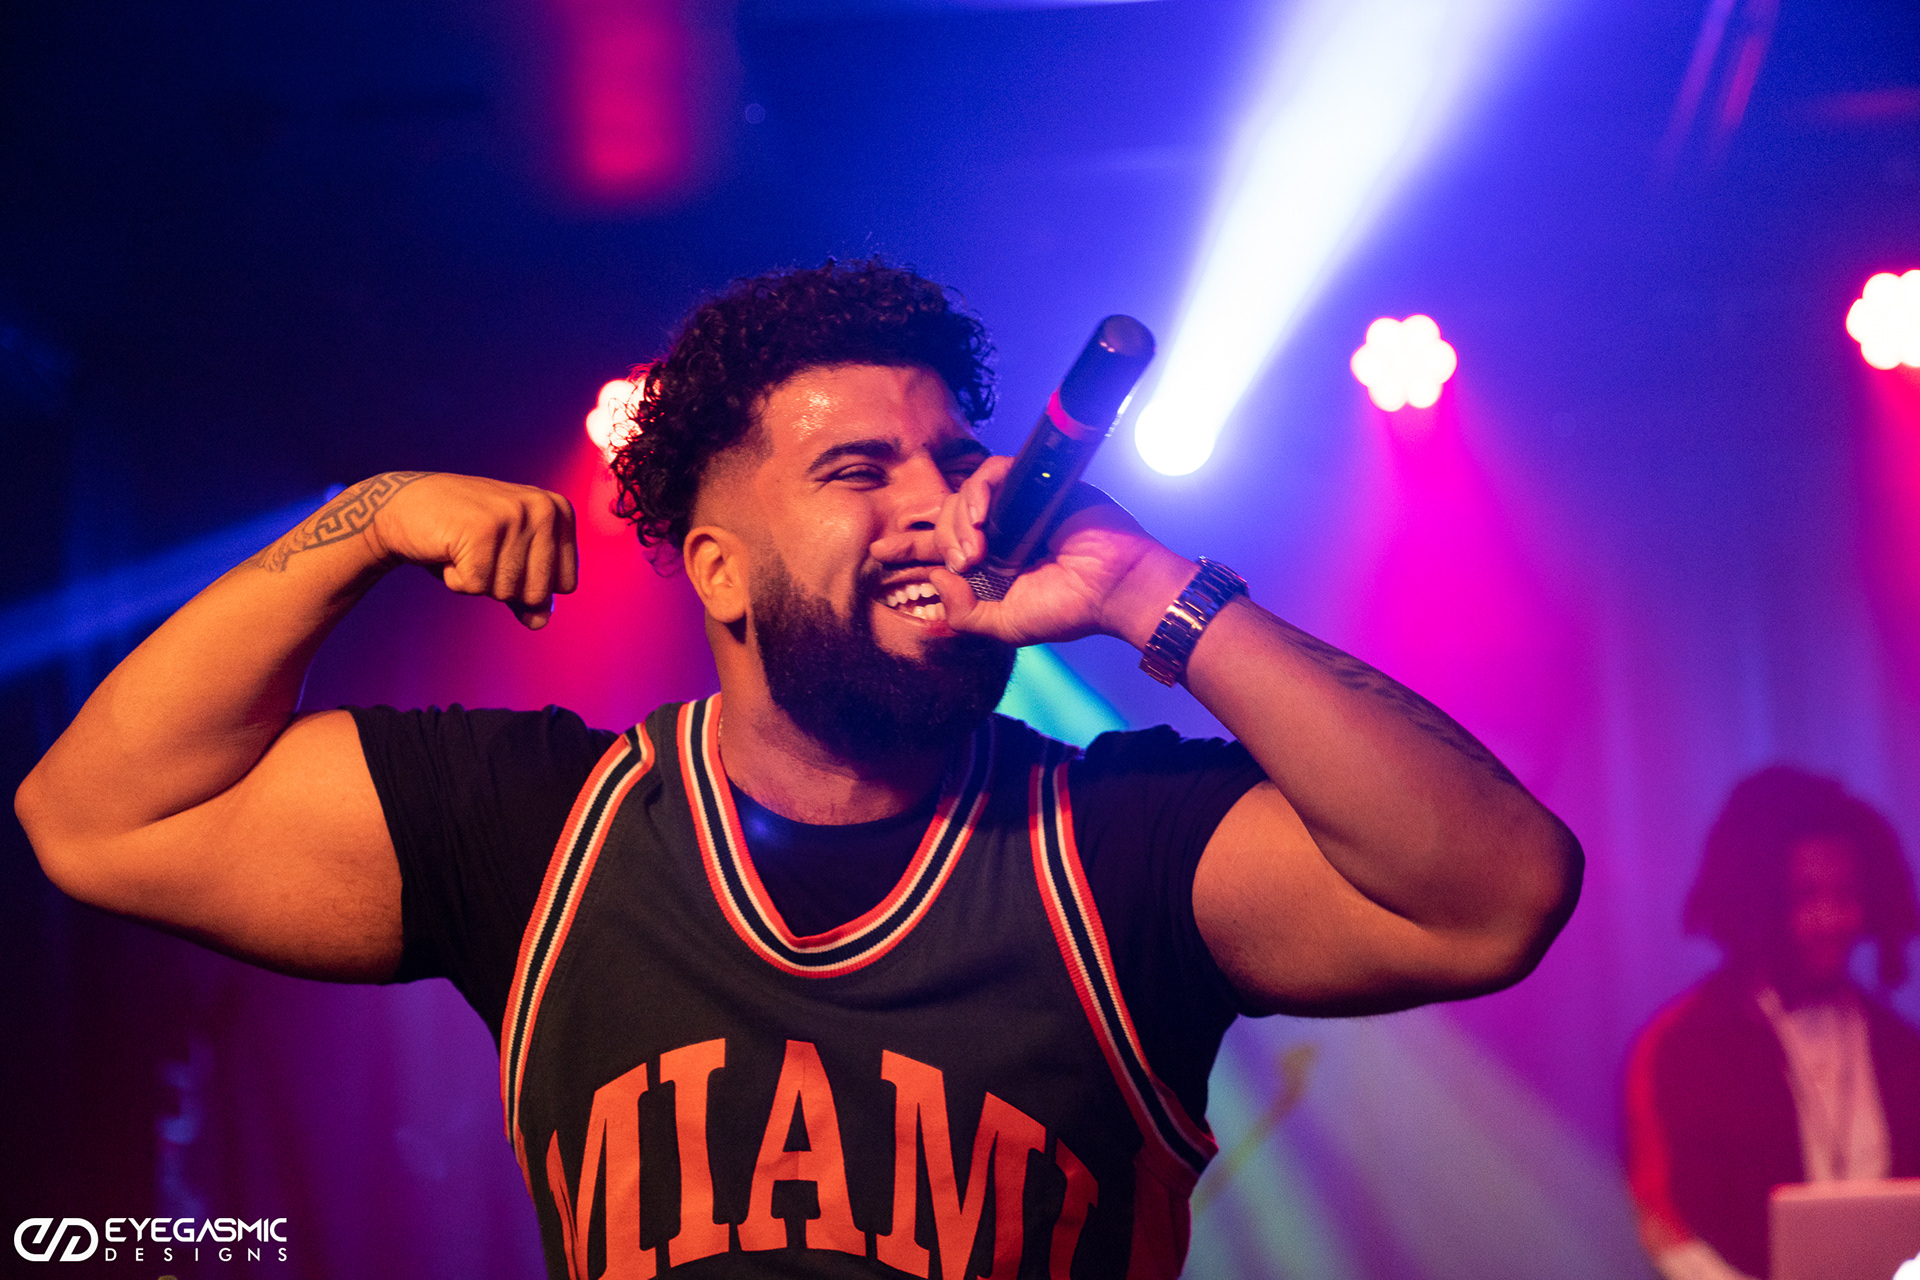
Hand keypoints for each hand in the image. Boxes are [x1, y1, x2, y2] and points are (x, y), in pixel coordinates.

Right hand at [355, 472, 578, 628]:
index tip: (502, 555)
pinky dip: (455, 579)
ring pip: (507, 591)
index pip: (565, 584)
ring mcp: (513, 516)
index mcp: (559, 510)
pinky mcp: (481, 530)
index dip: (527, 584)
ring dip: (477, 581)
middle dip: (501, 585)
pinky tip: (447, 549)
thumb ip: (529, 592)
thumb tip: (541, 623)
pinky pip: (476, 587)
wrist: (403, 507)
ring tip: (463, 548)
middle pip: (537, 592)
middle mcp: (543, 508)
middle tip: (479, 552)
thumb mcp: (505, 559)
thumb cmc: (461, 535)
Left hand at [925, 456, 1193, 648]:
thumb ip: (964, 615)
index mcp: (990, 563)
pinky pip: (991, 473)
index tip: (877, 551)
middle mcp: (998, 531)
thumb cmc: (1069, 608)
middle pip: (943, 518)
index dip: (907, 547)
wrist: (1115, 586)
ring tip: (975, 551)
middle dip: (938, 539)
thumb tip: (935, 583)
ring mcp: (1015, 506)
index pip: (938, 548)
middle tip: (962, 563)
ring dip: (958, 523)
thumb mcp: (1005, 625)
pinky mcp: (1033, 483)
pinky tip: (982, 519)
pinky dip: (979, 493)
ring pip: (961, 495)